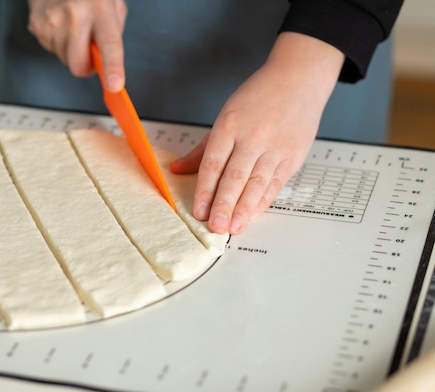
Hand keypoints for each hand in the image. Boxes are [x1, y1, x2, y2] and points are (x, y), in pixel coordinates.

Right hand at [27, 0, 126, 91]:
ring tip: (72, 27)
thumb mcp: (112, 4)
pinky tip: (60, 25)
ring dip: (70, 50)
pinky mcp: (37, 25)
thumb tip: (108, 61)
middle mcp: (76, 15)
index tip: (115, 85)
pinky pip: (51, 50)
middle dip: (85, 66)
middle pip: (78, 65)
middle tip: (88, 51)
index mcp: (100, 9)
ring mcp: (53, 21)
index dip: (113, 68)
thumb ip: (114, 32)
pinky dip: (57, 42)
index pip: (109, 45)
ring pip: (64, 59)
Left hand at [170, 32, 343, 234]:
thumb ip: (202, 149)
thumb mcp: (225, 117)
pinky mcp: (292, 156)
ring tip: (234, 227)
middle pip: (234, 177)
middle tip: (215, 226)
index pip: (213, 164)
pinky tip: (252, 214)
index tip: (198, 211)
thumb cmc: (258, 97)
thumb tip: (177, 169)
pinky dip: (263, 201)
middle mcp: (252, 137)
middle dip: (224, 205)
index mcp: (230, 125)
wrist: (298, 79)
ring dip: (244, 208)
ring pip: (256, 183)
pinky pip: (275, 184)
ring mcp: (275, 147)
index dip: (204, 190)